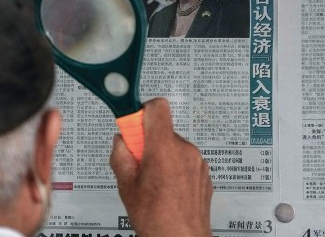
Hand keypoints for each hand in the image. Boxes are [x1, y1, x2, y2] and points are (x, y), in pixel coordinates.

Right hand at [110, 98, 212, 236]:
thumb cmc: (156, 218)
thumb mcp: (125, 185)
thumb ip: (120, 155)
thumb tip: (121, 140)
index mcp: (164, 148)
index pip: (157, 107)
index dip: (142, 111)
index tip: (132, 125)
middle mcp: (185, 150)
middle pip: (162, 129)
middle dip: (147, 141)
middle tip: (137, 164)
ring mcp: (197, 162)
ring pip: (173, 146)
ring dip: (161, 156)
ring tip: (152, 182)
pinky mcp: (204, 173)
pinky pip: (184, 160)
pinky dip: (174, 168)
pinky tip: (166, 189)